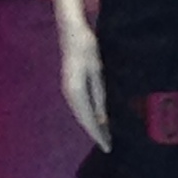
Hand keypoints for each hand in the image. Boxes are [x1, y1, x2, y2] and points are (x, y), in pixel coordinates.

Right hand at [57, 8, 108, 150]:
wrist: (71, 30)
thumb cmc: (87, 47)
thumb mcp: (98, 72)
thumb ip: (100, 95)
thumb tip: (104, 118)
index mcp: (75, 92)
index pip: (88, 120)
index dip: (98, 135)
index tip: (108, 148)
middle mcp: (69, 94)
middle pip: (83, 119)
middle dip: (96, 133)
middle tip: (110, 146)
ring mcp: (68, 89)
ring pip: (81, 114)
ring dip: (93, 125)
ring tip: (106, 135)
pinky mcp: (70, 85)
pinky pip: (80, 106)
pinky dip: (89, 116)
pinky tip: (99, 118)